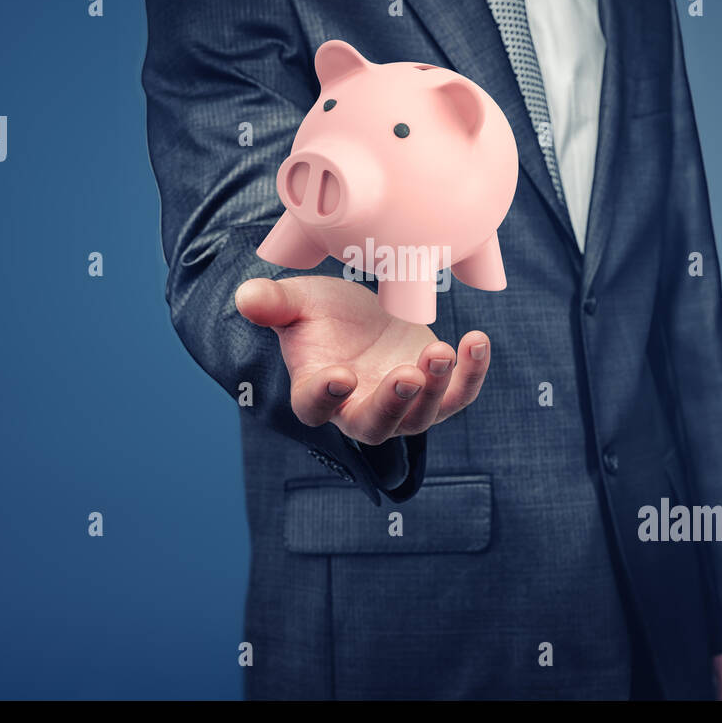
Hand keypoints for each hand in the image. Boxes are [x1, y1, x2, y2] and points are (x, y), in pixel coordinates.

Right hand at [235, 276, 489, 444]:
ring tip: (441, 350)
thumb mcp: (298, 302)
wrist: (362, 317)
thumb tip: (245, 296)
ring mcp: (402, 408)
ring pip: (420, 418)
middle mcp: (359, 410)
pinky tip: (476, 342)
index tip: (340, 375)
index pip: (316, 406)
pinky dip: (471, 374)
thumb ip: (273, 303)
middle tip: (408, 375)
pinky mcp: (436, 394)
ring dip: (435, 388)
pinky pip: (459, 395)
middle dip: (393, 404)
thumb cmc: (324, 315)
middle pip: (374, 426)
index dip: (326, 396)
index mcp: (317, 390)